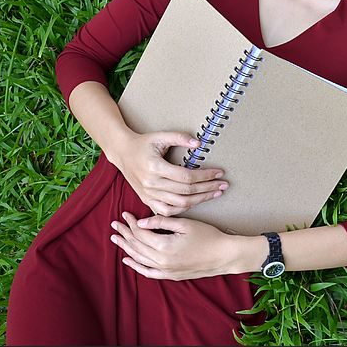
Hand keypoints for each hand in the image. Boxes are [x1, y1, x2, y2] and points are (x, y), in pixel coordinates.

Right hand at [109, 130, 228, 215]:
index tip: (220, 173)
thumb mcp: (160, 136)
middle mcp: (151, 183)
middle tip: (223, 185)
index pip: (186, 176)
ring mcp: (148, 194)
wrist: (122, 153)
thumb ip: (179, 138)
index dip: (205, 176)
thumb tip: (199, 143)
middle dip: (208, 188)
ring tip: (215, 194)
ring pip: (179, 203)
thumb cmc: (143, 143)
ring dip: (200, 200)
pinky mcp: (147, 200)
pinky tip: (195, 202)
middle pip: (186, 191)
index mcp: (155, 167)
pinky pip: (167, 211)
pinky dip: (183, 208)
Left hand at [110, 212, 258, 279]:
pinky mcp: (170, 276)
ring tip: (116, 238)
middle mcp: (161, 261)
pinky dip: (136, 266)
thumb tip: (141, 222)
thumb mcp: (186, 224)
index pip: (140, 233)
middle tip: (115, 224)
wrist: (223, 256)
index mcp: (164, 246)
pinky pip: (148, 272)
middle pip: (136, 246)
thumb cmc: (208, 236)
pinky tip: (128, 259)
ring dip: (126, 248)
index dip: (131, 223)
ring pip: (139, 258)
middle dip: (124, 233)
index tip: (125, 214)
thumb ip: (162, 221)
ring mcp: (165, 270)